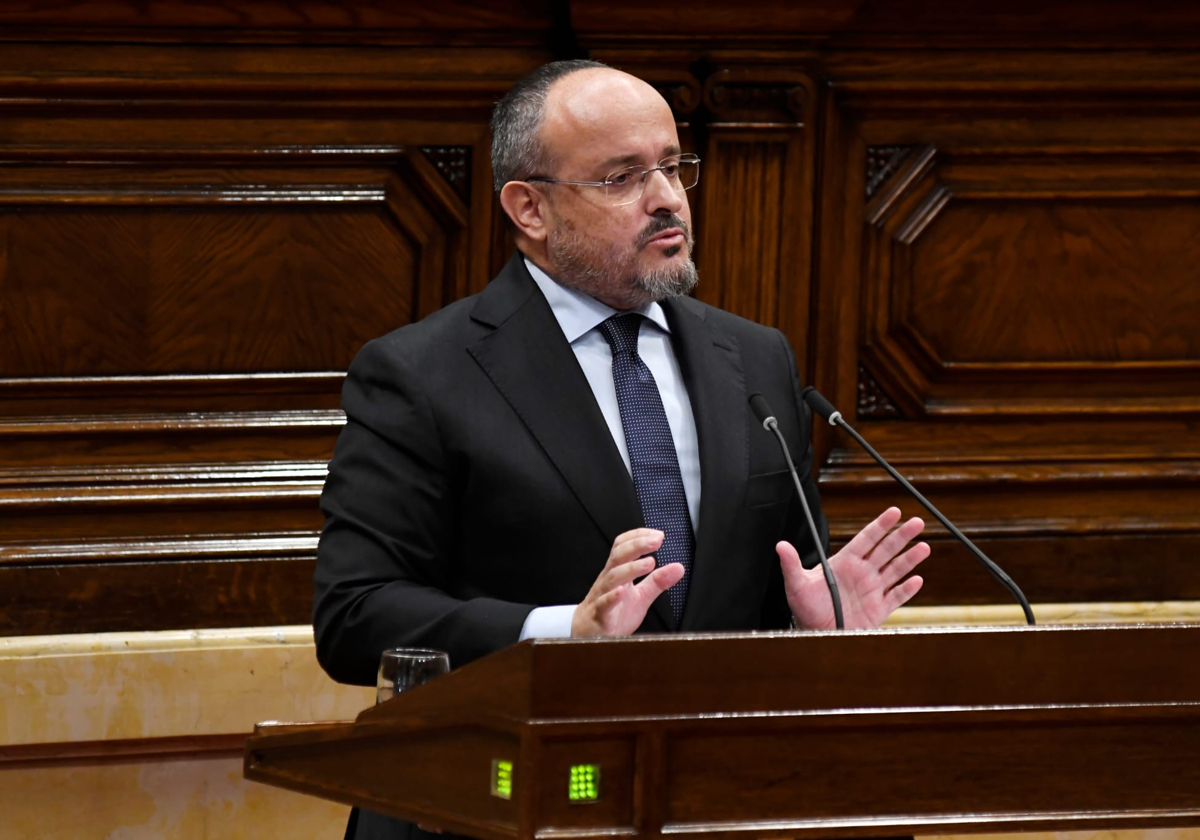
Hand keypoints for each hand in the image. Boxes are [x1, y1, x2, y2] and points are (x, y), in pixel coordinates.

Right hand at [571, 528, 684, 636]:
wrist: (588, 634)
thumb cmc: (614, 613)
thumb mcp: (641, 596)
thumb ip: (657, 582)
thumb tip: (679, 568)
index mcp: (617, 572)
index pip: (622, 546)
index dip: (638, 536)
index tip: (657, 534)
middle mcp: (608, 580)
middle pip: (618, 556)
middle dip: (637, 545)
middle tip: (656, 540)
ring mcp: (602, 596)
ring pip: (612, 578)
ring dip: (631, 568)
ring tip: (650, 563)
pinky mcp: (600, 615)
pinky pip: (603, 604)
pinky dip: (611, 597)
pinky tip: (621, 592)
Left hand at [779, 506, 928, 630]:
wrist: (815, 633)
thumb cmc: (806, 607)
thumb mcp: (796, 584)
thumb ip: (791, 564)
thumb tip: (780, 545)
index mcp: (845, 562)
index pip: (866, 539)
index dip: (881, 525)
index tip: (894, 512)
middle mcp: (862, 572)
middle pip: (886, 550)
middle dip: (901, 536)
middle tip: (916, 522)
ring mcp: (872, 589)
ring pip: (895, 570)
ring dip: (910, 559)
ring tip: (923, 547)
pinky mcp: (879, 609)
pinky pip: (896, 597)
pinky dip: (907, 590)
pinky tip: (916, 580)